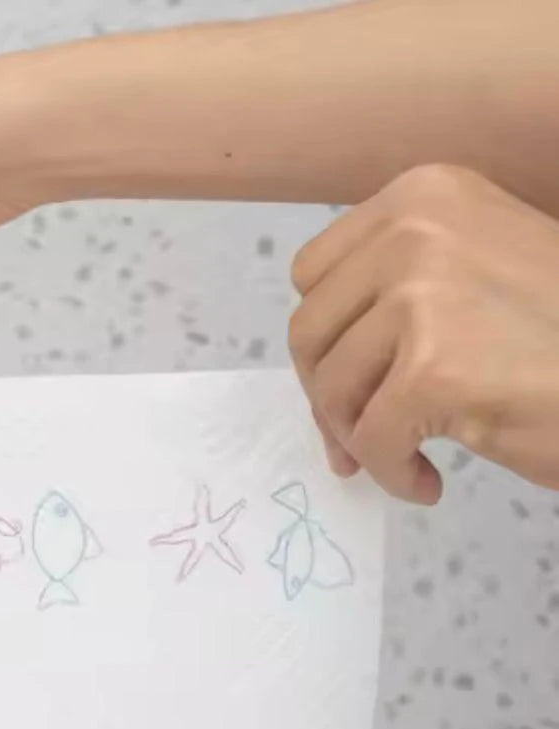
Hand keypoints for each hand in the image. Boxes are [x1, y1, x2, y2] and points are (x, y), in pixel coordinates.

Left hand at [289, 164, 558, 502]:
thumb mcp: (473, 275)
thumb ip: (396, 295)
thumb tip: (317, 367)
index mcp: (423, 194)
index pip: (313, 275)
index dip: (324, 340)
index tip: (349, 384)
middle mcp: (417, 227)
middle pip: (308, 331)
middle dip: (327, 396)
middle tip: (361, 437)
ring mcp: (424, 292)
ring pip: (330, 388)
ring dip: (359, 438)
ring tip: (408, 457)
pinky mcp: (434, 364)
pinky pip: (369, 437)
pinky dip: (391, 472)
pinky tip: (429, 480)